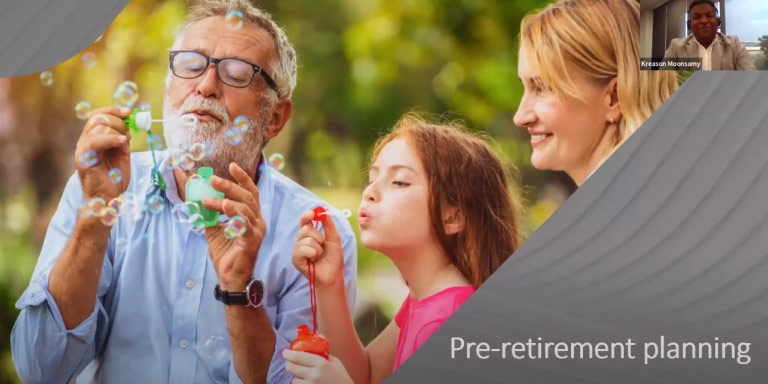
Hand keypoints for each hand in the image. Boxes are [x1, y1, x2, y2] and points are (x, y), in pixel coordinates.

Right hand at [74, 107, 132, 200]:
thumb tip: (130, 124)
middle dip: (118, 121)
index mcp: (93, 138)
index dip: (113, 110)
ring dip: (116, 130)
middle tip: (128, 133)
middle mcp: (85, 141)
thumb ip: (123, 139)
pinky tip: (123, 142)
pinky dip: (111, 138)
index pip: (98, 115)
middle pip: (98, 118)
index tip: (128, 112)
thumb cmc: (114, 177)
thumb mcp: (122, 154)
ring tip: (125, 142)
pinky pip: (95, 141)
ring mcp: (82, 149)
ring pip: (97, 126)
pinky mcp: (84, 158)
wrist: (107, 198)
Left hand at [202, 162, 266, 290]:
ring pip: (244, 208)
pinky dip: (234, 213)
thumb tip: (194, 196)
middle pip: (247, 196)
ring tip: (206, 199)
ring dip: (224, 200)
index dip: (243, 178)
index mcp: (251, 216)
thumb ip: (208, 213)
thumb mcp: (213, 229)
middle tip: (212, 179)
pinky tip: (222, 207)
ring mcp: (257, 230)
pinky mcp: (252, 240)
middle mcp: (258, 221)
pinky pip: (244, 223)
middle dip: (229, 186)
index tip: (231, 165)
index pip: (250, 192)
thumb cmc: (225, 253)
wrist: (229, 277)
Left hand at [283, 350, 353, 383]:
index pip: (298, 356)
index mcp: (321, 364)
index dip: (288, 354)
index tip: (285, 352)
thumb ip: (322, 355)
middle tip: (291, 363)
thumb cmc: (341, 378)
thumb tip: (309, 346)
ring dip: (297, 378)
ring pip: (293, 380)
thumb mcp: (335, 362)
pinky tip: (309, 383)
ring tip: (307, 377)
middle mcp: (314, 375)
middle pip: (291, 367)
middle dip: (289, 364)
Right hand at [292, 210, 343, 287]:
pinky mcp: (295, 259)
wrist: (333, 274)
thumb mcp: (334, 238)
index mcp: (309, 234)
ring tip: (318, 256)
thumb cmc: (333, 258)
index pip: (304, 221)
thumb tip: (324, 210)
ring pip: (307, 240)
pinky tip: (313, 260)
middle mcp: (301, 240)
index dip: (306, 216)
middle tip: (322, 246)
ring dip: (318, 248)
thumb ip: (329, 225)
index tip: (313, 214)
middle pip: (306, 228)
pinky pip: (303, 250)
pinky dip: (313, 254)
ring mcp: (297, 249)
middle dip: (319, 237)